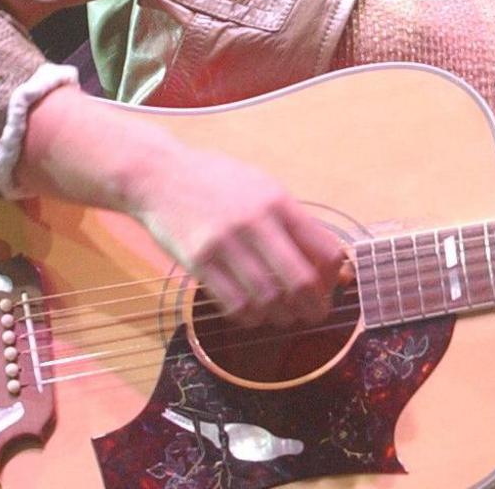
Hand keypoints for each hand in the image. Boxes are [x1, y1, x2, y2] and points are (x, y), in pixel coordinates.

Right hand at [20, 85, 345, 330]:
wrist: (160, 176)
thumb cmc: (218, 182)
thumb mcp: (263, 187)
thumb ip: (295, 223)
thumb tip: (334, 266)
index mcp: (278, 201)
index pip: (324, 250)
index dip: (332, 278)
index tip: (330, 288)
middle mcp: (255, 221)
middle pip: (300, 281)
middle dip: (314, 307)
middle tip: (314, 315)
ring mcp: (225, 243)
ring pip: (268, 299)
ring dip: (281, 316)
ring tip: (283, 317)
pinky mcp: (199, 262)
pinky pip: (234, 304)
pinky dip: (250, 317)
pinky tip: (253, 313)